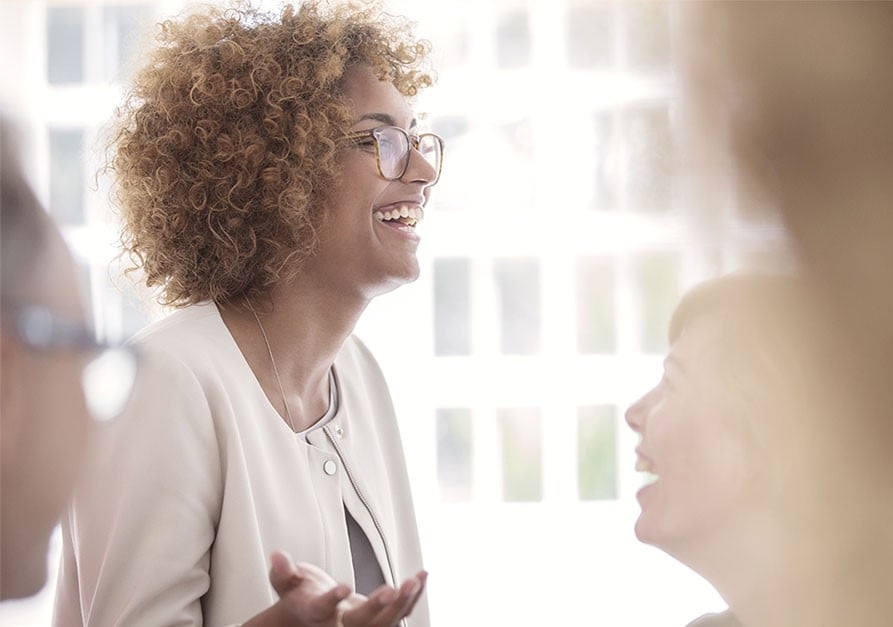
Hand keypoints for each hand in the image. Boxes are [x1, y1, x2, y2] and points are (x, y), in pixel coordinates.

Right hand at [267, 550, 426, 626]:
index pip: (322, 609)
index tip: (345, 587)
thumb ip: (283, 570)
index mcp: (315, 612)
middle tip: (392, 589)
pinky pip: (399, 612)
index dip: (332, 600)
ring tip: (416, 579)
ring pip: (385, 621)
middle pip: (360, 622)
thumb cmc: (300, 595)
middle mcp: (340, 623)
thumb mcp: (285, 581)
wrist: (310, 616)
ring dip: (403, 601)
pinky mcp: (379, 618)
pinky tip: (422, 576)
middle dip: (377, 606)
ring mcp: (362, 624)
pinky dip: (412, 596)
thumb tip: (277, 556)